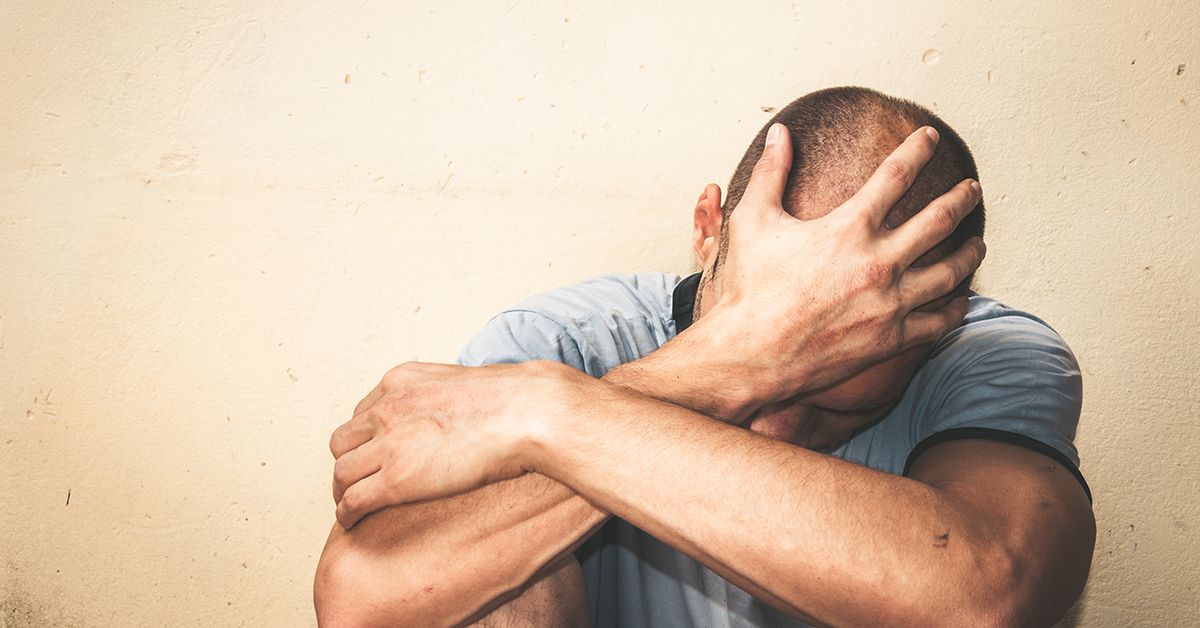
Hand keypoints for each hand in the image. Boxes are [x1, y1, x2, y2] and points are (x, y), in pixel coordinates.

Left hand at [327, 361, 563, 527]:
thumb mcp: (466, 381)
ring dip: (343, 492)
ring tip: (353, 506)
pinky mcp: (397, 478)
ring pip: (341, 472)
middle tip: (363, 481)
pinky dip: (348, 513)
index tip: (375, 455)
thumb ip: (448, 395)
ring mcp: (389, 443)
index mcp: (402, 380)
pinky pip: (353, 500)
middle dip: (351, 462)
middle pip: (343, 442)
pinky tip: (355, 521)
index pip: (363, 412)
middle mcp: (388, 407)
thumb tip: (460, 410)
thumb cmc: (516, 401)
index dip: (366, 439)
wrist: (528, 413)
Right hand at [696, 123, 984, 405]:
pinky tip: (961, 299)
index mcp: (849, 228)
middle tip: (973, 188)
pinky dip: (956, 308)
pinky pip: (939, 321)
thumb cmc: (748, 288)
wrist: (751, 355)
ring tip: (977, 243)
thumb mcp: (751, 220)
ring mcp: (890, 303)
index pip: (897, 174)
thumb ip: (770, 172)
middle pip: (939, 219)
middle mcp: (879, 262)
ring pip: (951, 271)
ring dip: (970, 252)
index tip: (930, 137)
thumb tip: (778, 133)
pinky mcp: (891, 338)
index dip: (918, 149)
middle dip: (962, 198)